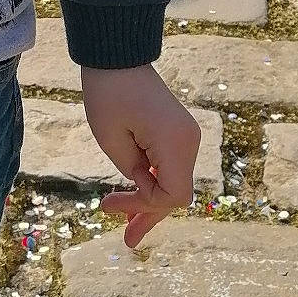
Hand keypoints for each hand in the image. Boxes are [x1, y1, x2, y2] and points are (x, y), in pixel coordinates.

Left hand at [82, 64, 200, 247]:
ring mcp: (187, 136)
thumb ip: (132, 173)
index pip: (172, 196)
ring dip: (151, 202)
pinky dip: (154, 183)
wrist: (117, 55)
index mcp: (175, 143)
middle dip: (150, 215)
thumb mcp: (112, 140)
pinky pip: (170, 167)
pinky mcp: (178, 132)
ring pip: (174, 182)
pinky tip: (136, 198)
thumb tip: (146, 192)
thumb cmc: (108, 93)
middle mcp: (189, 141)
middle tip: (127, 241)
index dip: (144, 207)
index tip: (110, 205)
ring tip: (126, 226)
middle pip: (176, 193)